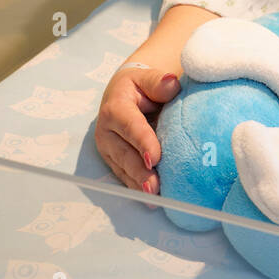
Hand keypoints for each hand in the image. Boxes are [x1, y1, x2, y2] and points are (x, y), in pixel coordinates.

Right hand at [95, 65, 179, 193]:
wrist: (127, 92)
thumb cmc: (142, 85)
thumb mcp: (149, 78)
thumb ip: (159, 82)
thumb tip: (171, 83)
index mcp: (116, 108)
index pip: (131, 126)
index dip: (143, 142)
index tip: (155, 158)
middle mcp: (107, 131)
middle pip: (125, 153)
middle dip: (139, 172)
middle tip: (154, 187)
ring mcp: (109, 148)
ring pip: (123, 168)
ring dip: (138, 184)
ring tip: (154, 198)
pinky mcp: (114, 160)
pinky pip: (125, 176)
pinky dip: (137, 188)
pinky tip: (151, 200)